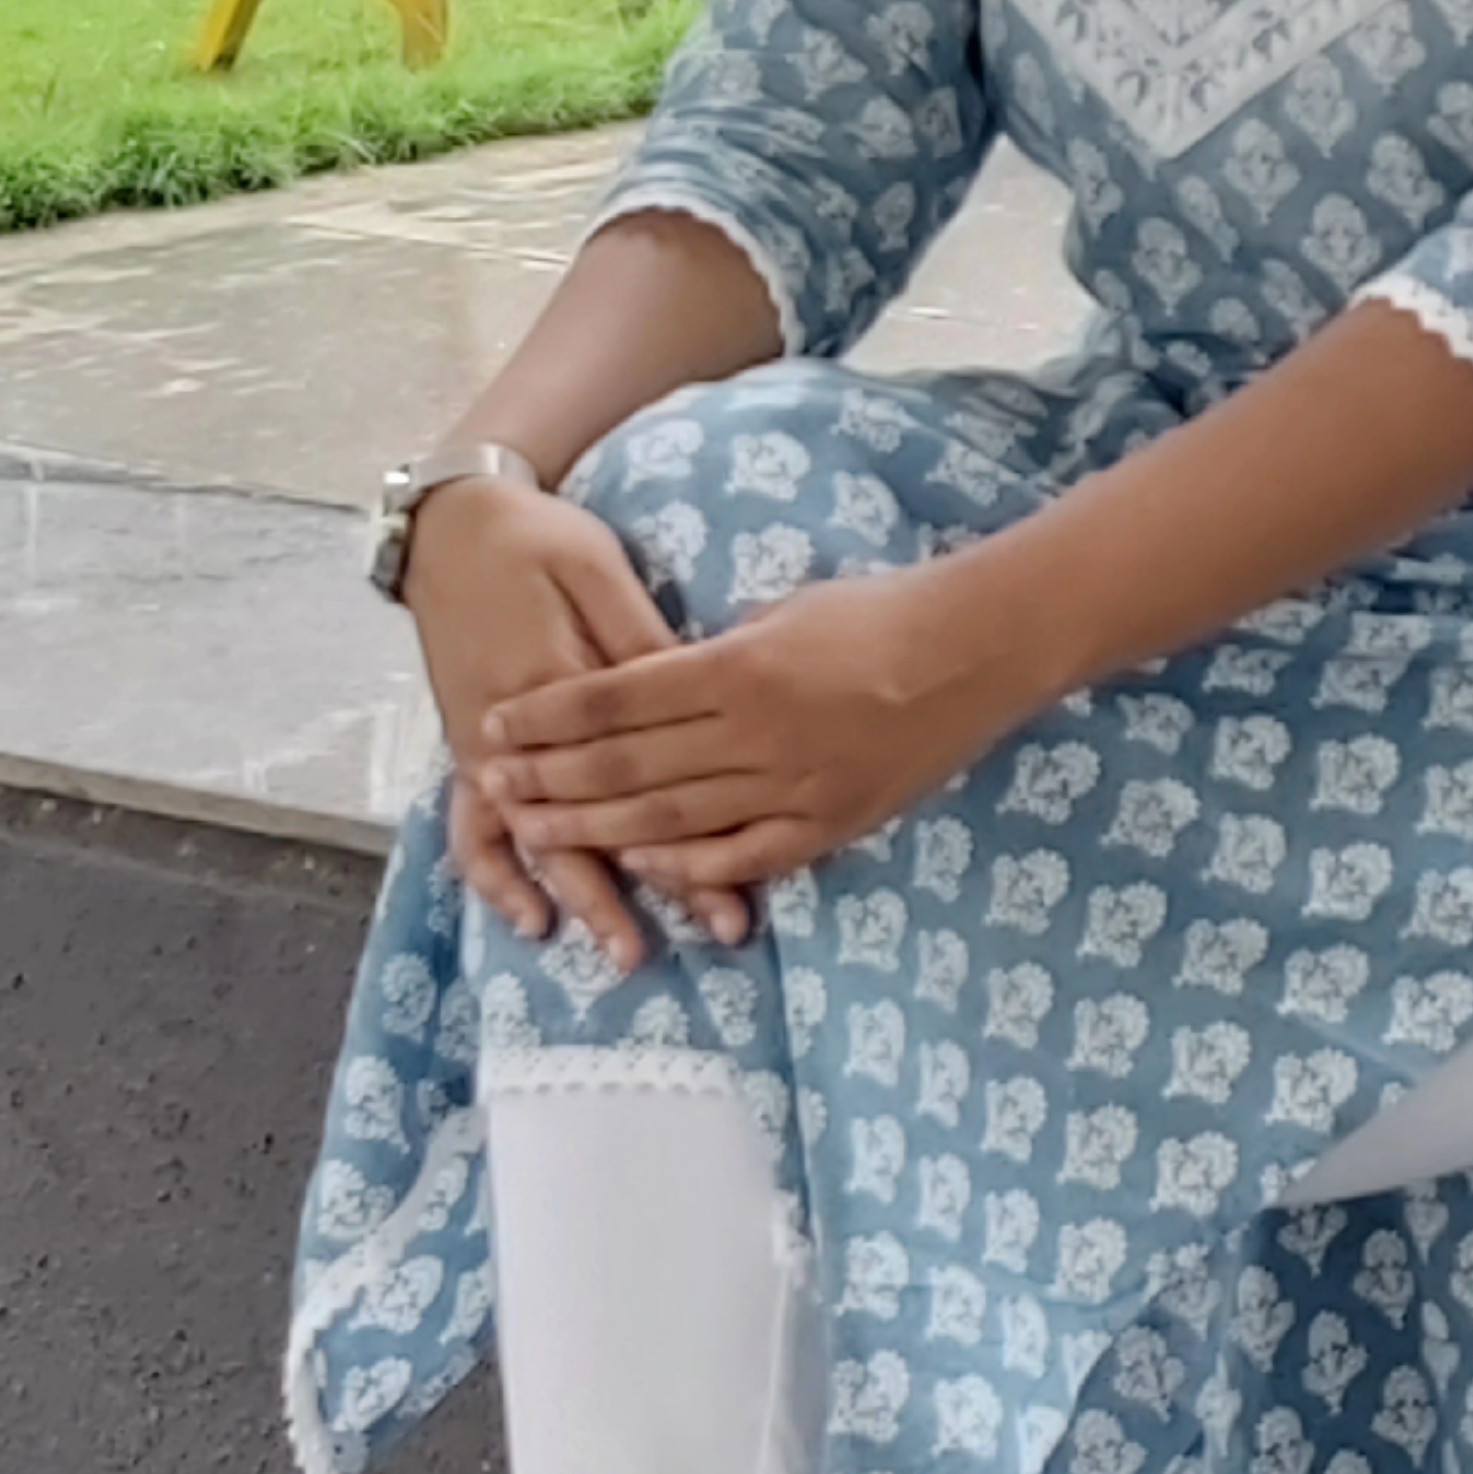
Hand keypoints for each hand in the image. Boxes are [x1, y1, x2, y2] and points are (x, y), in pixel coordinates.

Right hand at [407, 473, 749, 972]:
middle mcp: (523, 733)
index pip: (646, 769)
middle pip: (600, 819)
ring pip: (541, 841)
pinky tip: (532, 918)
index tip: (750, 869)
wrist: (450, 529)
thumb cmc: (541, 544)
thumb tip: (705, 701)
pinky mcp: (469, 751)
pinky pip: (475, 829)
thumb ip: (644, 645)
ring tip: (625, 951)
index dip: (699, 821)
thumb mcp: (600, 574)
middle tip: (717, 930)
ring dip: (585, 896)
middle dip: (664, 879)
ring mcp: (488, 750)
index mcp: (567, 683)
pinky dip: (499, 878)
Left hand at [477, 553, 1060, 898]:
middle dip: (551, 777)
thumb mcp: (784, 608)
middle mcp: (755, 733)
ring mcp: (792, 786)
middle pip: (628, 765)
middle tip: (496, 785)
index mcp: (738, 668)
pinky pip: (741, 855)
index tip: (497, 723)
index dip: (549, 716)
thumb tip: (657, 683)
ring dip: (596, 828)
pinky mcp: (828, 824)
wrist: (977, 649)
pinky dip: (686, 864)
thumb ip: (717, 652)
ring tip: (538, 831)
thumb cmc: (880, 610)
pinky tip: (639, 865)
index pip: (616, 698)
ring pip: (671, 819)